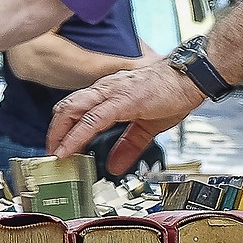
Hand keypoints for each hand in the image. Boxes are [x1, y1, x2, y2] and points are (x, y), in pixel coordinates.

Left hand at [47, 63, 201, 172]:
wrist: (191, 77)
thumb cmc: (173, 92)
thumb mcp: (147, 125)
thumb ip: (129, 145)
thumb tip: (114, 165)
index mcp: (110, 93)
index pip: (76, 108)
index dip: (63, 128)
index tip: (58, 147)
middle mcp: (106, 89)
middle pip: (67, 108)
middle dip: (54, 132)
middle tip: (50, 154)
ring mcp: (112, 92)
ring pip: (73, 110)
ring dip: (59, 134)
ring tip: (54, 153)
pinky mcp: (122, 100)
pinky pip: (92, 119)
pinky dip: (76, 136)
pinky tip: (69, 149)